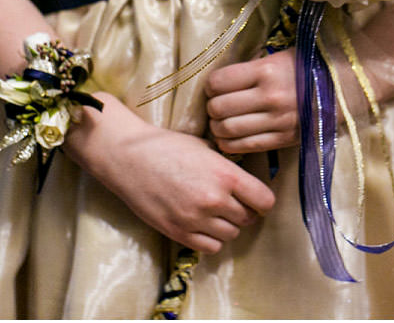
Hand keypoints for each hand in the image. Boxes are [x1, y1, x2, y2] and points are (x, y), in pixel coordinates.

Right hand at [65, 94, 274, 252]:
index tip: (257, 198)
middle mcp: (215, 199)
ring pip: (231, 234)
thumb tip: (245, 180)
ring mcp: (196, 219)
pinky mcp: (179, 233)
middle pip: (248, 219)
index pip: (264, 200)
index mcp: (225, 174)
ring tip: (215, 212)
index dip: (262, 200)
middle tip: (232, 201)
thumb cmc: (166, 146)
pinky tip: (203, 224)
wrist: (129, 158)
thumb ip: (226, 166)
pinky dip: (211, 238)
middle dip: (244, 211)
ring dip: (227, 225)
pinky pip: (211, 247)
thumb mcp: (204, 147)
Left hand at [205, 50, 298, 154]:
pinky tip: (229, 137)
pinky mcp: (283, 140)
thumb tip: (221, 80)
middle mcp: (270, 97)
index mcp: (266, 70)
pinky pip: (245, 146)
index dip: (211, 85)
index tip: (214, 86)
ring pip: (228, 130)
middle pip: (219, 108)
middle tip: (215, 104)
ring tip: (219, 122)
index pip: (219, 82)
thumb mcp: (278, 57)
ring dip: (217, 127)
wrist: (343, 89)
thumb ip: (250, 68)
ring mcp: (277, 121)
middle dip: (211, 107)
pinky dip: (229, 144)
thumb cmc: (307, 67)